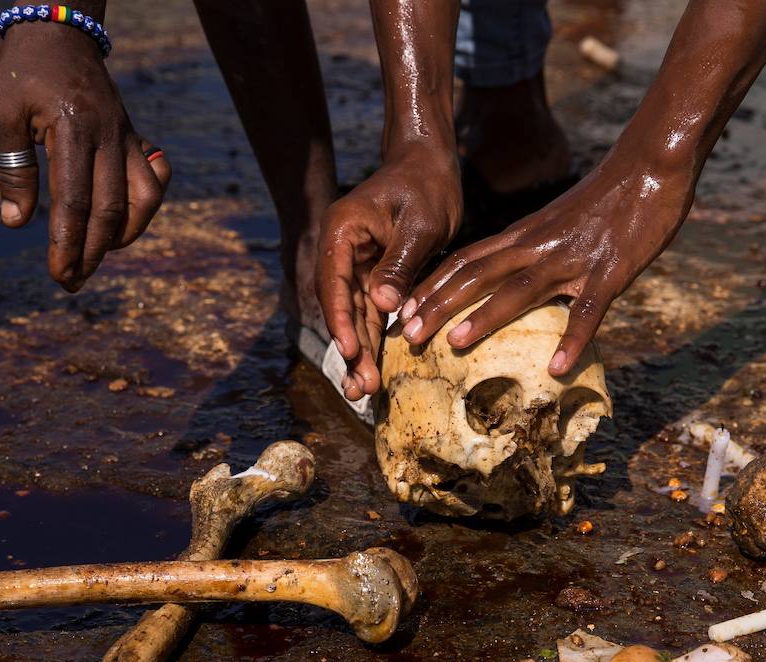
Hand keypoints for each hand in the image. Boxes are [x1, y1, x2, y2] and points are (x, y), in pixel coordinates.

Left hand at [0, 23, 170, 291]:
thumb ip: (13, 168)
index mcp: (73, 129)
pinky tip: (124, 220)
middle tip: (72, 283)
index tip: (58, 274)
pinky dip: (146, 207)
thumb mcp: (1, 113)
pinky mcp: (135, 137)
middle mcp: (108, 136)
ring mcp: (127, 137)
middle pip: (109, 209)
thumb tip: (17, 223)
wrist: (61, 33)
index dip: (67, 244)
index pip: (74, 201)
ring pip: (144, 199)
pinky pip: (155, 179)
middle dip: (92, 253)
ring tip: (99, 255)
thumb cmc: (24, 72)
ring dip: (125, 235)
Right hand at [316, 145, 461, 399]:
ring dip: (361, 352)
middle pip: (342, 308)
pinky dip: (375, 338)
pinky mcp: (375, 275)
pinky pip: (373, 312)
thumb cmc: (425, 186)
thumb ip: (399, 264)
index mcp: (342, 232)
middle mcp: (343, 251)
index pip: (335, 285)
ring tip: (365, 391)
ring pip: (357, 315)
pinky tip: (375, 368)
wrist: (430, 166)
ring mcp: (357, 265)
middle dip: (351, 350)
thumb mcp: (418, 224)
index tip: (350, 353)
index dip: (342, 322)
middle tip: (359, 389)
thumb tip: (382, 305)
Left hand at [399, 155, 695, 374]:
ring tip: (454, 344)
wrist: (651, 163)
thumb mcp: (558, 222)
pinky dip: (573, 339)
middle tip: (405, 335)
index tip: (401, 310)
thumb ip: (535, 248)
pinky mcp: (610, 271)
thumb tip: (516, 280)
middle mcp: (538, 245)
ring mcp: (572, 259)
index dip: (431, 286)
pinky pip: (588, 310)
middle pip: (477, 275)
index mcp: (524, 235)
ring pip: (519, 289)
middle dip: (438, 305)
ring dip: (485, 316)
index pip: (466, 261)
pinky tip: (558, 368)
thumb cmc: (609, 196)